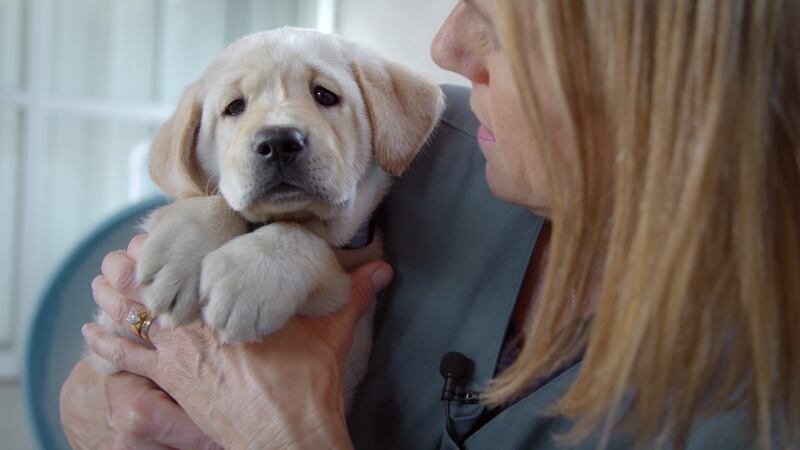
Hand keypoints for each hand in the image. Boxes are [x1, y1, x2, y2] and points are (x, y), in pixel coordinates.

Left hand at [84, 234, 392, 449]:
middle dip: (133, 272)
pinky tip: (89, 335)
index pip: (191, 269)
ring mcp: (181, 359)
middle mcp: (199, 331)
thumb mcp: (332, 332)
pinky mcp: (174, 385)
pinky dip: (107, 346)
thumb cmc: (306, 384)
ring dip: (114, 301)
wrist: (288, 436)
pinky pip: (130, 363)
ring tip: (99, 281)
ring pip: (135, 322)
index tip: (153, 235)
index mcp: (233, 309)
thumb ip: (355, 294)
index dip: (168, 251)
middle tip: (118, 255)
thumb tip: (383, 270)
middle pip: (156, 291)